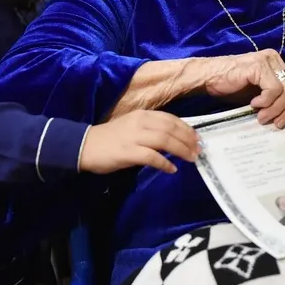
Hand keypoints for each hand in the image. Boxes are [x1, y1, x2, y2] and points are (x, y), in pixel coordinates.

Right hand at [78, 110, 199, 174]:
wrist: (85, 145)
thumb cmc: (111, 138)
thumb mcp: (134, 126)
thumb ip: (152, 129)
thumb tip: (175, 138)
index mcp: (143, 115)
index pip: (171, 119)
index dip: (187, 129)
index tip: (197, 139)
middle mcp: (140, 123)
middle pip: (171, 129)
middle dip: (188, 140)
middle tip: (198, 150)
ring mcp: (134, 137)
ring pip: (165, 140)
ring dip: (181, 150)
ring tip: (191, 159)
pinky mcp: (128, 152)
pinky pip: (152, 157)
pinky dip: (164, 163)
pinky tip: (172, 169)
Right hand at [201, 50, 284, 127]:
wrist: (206, 77)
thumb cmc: (229, 87)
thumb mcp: (258, 96)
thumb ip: (275, 99)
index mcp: (277, 65)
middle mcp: (274, 60)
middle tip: (277, 124)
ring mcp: (267, 61)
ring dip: (277, 108)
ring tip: (262, 118)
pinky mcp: (257, 65)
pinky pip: (273, 88)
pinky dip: (266, 101)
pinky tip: (253, 105)